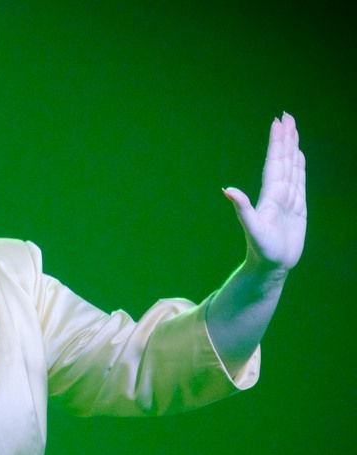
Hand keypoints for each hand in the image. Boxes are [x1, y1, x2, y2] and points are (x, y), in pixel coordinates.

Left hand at [222, 113, 306, 273]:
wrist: (270, 266)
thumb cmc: (261, 251)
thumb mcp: (252, 229)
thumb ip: (242, 209)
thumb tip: (227, 190)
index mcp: (270, 195)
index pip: (275, 163)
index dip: (277, 143)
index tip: (278, 122)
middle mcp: (278, 193)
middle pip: (283, 160)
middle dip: (285, 138)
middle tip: (287, 116)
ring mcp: (287, 199)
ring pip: (292, 167)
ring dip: (292, 148)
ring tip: (293, 129)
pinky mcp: (296, 207)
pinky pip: (299, 181)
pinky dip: (300, 167)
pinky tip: (299, 156)